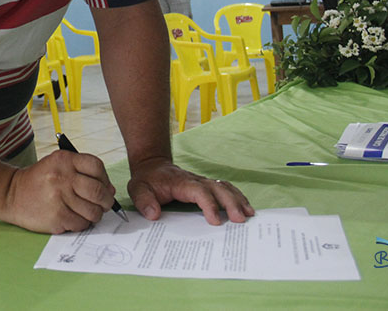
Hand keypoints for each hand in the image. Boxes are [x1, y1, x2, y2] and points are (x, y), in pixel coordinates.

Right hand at [5, 150, 115, 233]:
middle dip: (106, 201)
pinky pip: (81, 224)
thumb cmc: (40, 180)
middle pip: (98, 191)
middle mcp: (62, 177)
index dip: (105, 179)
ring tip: (88, 212)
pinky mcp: (56, 217)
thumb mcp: (58, 165)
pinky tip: (74, 218)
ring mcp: (59, 198)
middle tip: (104, 204)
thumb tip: (110, 190)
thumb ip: (83, 172)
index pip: (97, 166)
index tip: (105, 186)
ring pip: (93, 211)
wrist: (11, 194)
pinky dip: (82, 223)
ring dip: (95, 214)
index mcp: (64, 160)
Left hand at [127, 157, 253, 224]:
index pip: (199, 191)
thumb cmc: (147, 179)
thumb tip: (154, 214)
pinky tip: (245, 207)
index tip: (215, 221)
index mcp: (181, 182)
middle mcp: (195, 180)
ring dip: (237, 199)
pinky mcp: (206, 186)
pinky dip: (236, 197)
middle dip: (230, 202)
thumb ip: (144, 201)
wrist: (152, 166)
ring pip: (224, 187)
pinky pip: (225, 189)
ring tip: (249, 214)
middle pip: (218, 188)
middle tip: (241, 219)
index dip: (208, 204)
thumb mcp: (137, 189)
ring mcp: (202, 182)